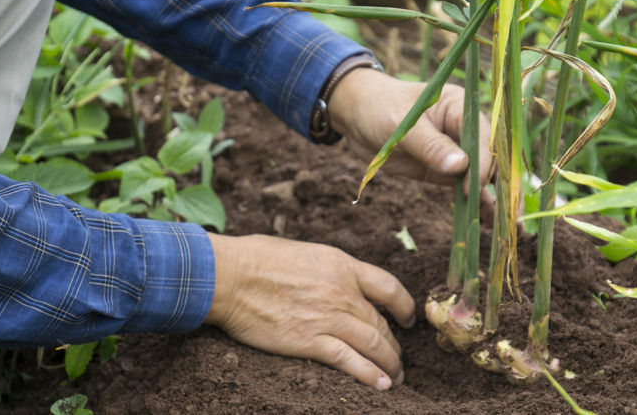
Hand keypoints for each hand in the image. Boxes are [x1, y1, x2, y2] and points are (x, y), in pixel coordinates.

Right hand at [204, 234, 415, 389]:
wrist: (229, 276)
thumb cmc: (256, 257)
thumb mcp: (303, 251)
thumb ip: (326, 268)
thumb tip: (333, 279)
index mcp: (341, 265)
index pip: (388, 287)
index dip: (404, 306)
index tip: (407, 319)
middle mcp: (341, 291)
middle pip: (381, 322)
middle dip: (394, 344)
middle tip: (398, 358)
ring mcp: (327, 318)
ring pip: (373, 344)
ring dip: (389, 364)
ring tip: (396, 377)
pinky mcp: (309, 342)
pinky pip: (350, 361)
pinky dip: (370, 375)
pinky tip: (381, 385)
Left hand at [328, 69, 494, 219]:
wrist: (358, 117)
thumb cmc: (380, 109)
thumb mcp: (403, 126)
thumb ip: (431, 146)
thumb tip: (460, 166)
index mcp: (459, 107)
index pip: (481, 136)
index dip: (482, 162)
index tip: (474, 186)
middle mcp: (463, 128)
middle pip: (489, 157)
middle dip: (500, 183)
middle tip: (510, 213)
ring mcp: (455, 150)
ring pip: (481, 174)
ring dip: (493, 196)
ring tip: (509, 222)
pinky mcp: (443, 169)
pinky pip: (463, 186)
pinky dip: (475, 202)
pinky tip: (487, 220)